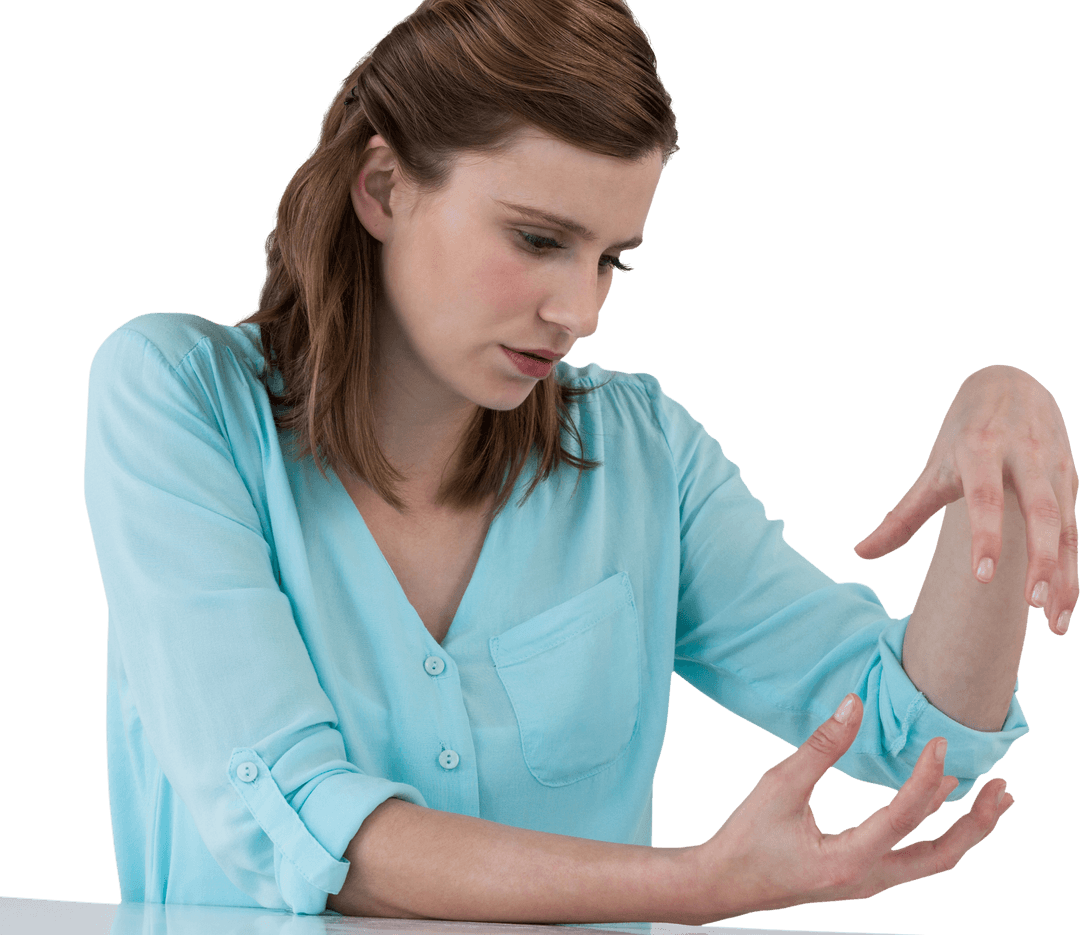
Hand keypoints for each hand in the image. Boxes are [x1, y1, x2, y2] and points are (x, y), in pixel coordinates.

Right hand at [686, 694, 1014, 923]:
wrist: (723, 882)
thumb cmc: (745, 837)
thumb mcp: (779, 785)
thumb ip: (821, 746)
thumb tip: (854, 705)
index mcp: (848, 861)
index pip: (904, 816)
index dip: (926, 776)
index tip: (940, 741)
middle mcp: (868, 880)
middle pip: (942, 856)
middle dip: (977, 823)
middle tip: (1003, 789)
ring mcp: (867, 884)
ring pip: (933, 862)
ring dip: (964, 831)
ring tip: (987, 800)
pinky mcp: (861, 878)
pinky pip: (915, 860)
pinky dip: (937, 834)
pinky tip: (939, 809)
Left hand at [853, 364, 1077, 636]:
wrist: (1009, 383)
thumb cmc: (962, 436)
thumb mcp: (931, 469)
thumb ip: (901, 516)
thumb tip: (860, 553)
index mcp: (980, 451)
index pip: (985, 496)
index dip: (985, 534)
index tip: (982, 576)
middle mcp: (1023, 457)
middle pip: (1040, 510)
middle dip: (1040, 558)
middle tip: (1032, 605)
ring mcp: (1053, 467)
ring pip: (1066, 526)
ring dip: (1064, 575)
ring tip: (1054, 624)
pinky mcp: (1072, 479)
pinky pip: (1076, 530)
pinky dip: (1072, 568)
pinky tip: (1063, 603)